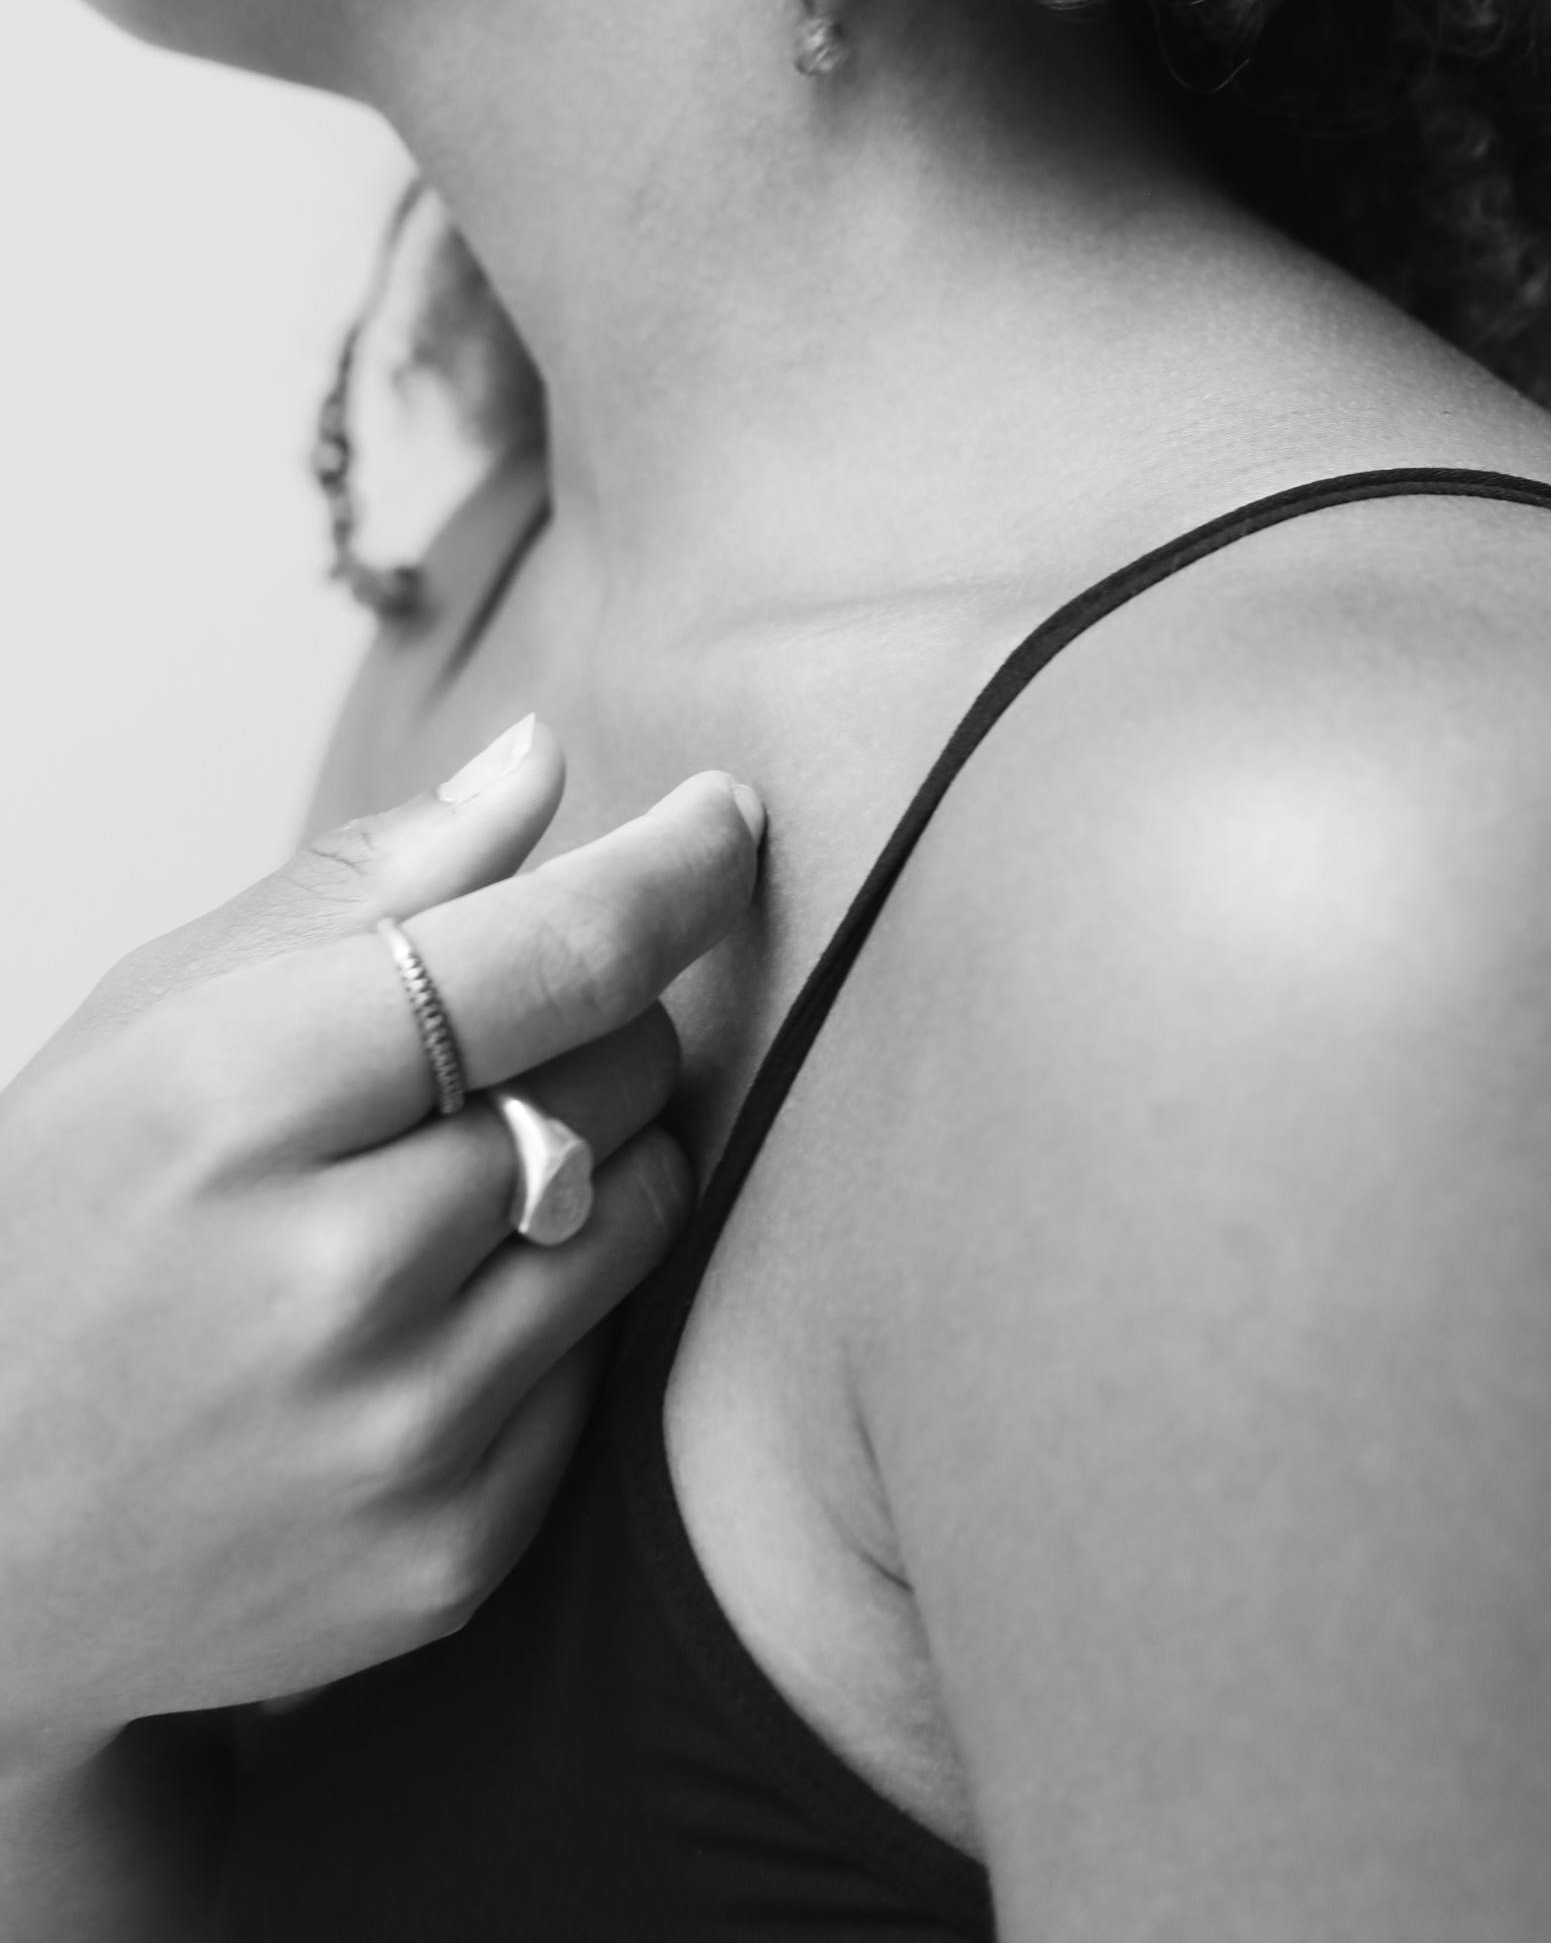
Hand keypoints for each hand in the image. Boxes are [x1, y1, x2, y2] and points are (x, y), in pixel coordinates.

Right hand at [0, 720, 760, 1770]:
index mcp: (241, 1100)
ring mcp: (399, 1429)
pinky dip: (554, 1307)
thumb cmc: (63, 1228)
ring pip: (640, 1208)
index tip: (724, 818)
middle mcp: (333, 1275)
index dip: (671, 870)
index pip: (550, 957)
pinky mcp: (451, 1549)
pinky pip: (604, 1359)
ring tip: (460, 1174)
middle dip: (593, 1023)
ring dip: (597, 1158)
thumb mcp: (164, 1016)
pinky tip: (435, 1312)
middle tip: (493, 1046)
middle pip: (618, 1072)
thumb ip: (370, 884)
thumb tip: (540, 762)